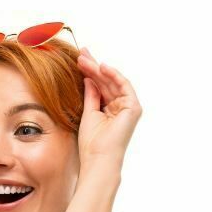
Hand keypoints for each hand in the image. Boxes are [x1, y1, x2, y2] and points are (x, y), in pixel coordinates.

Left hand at [75, 47, 142, 168]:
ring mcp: (129, 107)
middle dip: (93, 67)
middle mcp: (121, 107)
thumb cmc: (92, 142)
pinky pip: (123, 86)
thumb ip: (91, 94)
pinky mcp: (133, 108)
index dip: (90, 72)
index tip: (78, 60)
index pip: (100, 86)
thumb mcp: (88, 112)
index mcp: (110, 109)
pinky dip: (113, 75)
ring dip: (98, 69)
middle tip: (80, 53)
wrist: (98, 158)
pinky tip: (100, 66)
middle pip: (106, 82)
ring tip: (84, 58)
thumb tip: (89, 78)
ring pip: (112, 81)